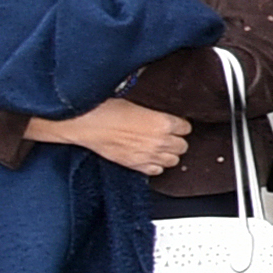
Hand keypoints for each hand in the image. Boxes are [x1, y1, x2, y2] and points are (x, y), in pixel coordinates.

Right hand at [26, 97, 189, 174]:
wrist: (86, 124)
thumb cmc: (107, 109)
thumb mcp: (137, 101)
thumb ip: (154, 109)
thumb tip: (161, 109)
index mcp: (163, 122)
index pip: (186, 128)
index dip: (180, 125)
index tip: (175, 123)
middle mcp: (160, 141)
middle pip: (183, 145)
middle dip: (177, 140)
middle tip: (168, 135)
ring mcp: (148, 156)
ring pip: (173, 161)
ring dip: (169, 153)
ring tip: (160, 146)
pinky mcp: (136, 166)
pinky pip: (156, 171)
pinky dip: (155, 165)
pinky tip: (149, 157)